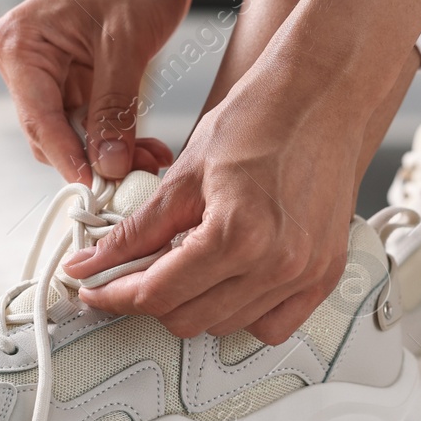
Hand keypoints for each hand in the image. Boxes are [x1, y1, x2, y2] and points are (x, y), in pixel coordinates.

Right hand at [0, 0, 193, 181]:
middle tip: (136, 178)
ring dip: (110, 151)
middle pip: (51, 133)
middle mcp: (25, 59)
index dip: (69, 158)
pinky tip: (146, 146)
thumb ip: (113, 109)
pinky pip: (91, 119)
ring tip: (150, 161)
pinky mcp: (74, 75)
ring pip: (74, 133)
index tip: (97, 190)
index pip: (39, 118)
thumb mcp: (125, 47)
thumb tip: (107, 165)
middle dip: (94, 158)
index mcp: (21, 44)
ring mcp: (49, 69)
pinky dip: (117, 135)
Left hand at [65, 59, 368, 343]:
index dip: (113, 293)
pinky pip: (274, 325)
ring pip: (227, 326)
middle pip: (188, 319)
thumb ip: (140, 227)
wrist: (324, 94)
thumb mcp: (187, 170)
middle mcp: (278, 262)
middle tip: (132, 271)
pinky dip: (243, 313)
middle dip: (149, 299)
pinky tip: (228, 282)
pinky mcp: (325, 274)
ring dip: (194, 305)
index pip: (157, 293)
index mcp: (239, 234)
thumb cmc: (265, 116)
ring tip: (183, 264)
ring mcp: (306, 273)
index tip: (94, 287)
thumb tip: (99, 259)